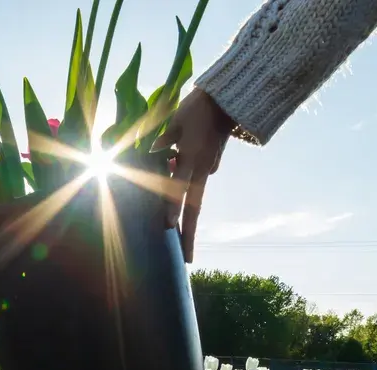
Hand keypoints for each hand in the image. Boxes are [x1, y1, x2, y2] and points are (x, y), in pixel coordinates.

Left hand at [153, 89, 234, 263]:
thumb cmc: (195, 107)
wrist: (228, 100)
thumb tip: (149, 154)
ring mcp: (209, 170)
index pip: (178, 188)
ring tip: (184, 250)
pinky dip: (186, 194)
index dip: (172, 207)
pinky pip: (195, 183)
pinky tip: (179, 192)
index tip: (167, 226)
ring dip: (187, 222)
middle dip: (189, 236)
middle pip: (194, 209)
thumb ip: (161, 140)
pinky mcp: (211, 166)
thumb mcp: (173, 120)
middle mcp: (202, 170)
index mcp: (191, 158)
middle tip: (188, 261)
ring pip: (195, 199)